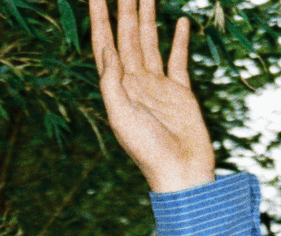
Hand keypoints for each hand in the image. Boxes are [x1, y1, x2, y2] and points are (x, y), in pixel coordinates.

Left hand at [89, 0, 214, 192]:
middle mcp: (135, 82)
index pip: (105, 43)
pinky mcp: (181, 93)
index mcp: (117, 87)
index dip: (99, 17)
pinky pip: (178, 60)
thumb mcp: (122, 117)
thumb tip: (106, 49)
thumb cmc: (148, 152)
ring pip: (150, 42)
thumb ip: (112, 83)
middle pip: (127, 36)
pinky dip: (179, 41)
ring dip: (147, 17)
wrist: (181, 174)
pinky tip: (180, 22)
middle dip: (124, 8)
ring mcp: (158, 86)